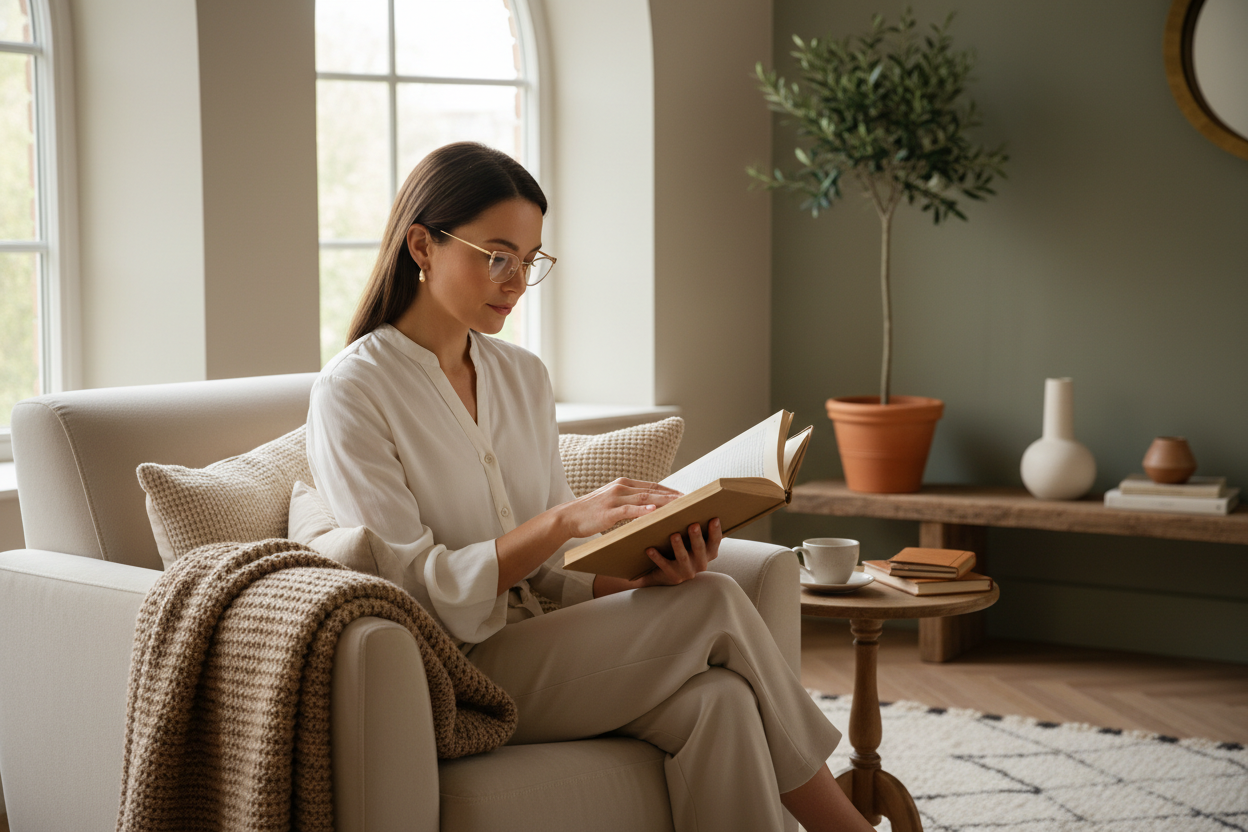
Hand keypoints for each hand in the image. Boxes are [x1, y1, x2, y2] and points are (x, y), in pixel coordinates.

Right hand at [558, 478, 682, 538]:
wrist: (568, 517)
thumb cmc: (591, 512)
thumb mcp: (612, 502)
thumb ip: (629, 501)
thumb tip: (649, 507)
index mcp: (624, 484)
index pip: (653, 485)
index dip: (670, 490)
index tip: (687, 495)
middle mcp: (621, 487)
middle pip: (653, 490)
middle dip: (674, 495)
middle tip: (693, 500)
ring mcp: (615, 498)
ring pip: (645, 498)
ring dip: (664, 501)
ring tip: (681, 504)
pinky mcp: (608, 511)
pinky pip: (628, 510)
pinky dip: (642, 510)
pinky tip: (654, 511)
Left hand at [636, 518, 722, 586]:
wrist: (667, 575)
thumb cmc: (683, 551)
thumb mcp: (692, 542)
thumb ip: (695, 528)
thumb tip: (689, 502)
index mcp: (708, 553)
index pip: (715, 542)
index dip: (716, 531)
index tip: (714, 518)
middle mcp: (700, 563)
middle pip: (700, 549)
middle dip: (697, 537)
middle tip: (693, 525)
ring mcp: (687, 571)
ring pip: (683, 558)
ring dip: (678, 546)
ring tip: (674, 535)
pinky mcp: (673, 576)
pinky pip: (664, 565)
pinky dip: (657, 557)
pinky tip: (650, 549)